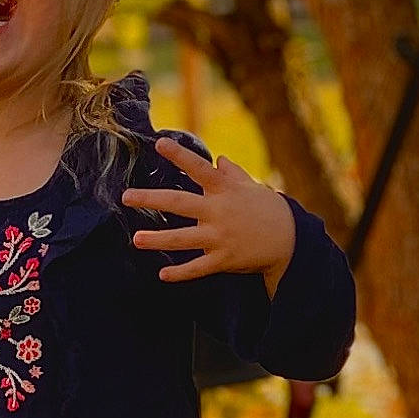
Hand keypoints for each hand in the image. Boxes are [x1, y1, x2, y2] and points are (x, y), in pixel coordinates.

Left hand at [122, 138, 295, 293]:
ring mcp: (221, 237)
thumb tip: (219, 159)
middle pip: (180, 203)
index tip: (160, 143)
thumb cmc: (268, 209)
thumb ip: (232, 174)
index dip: (179, 155)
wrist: (292, 241)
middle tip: (126, 197)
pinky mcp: (225, 259)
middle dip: (151, 199)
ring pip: (183, 239)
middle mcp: (219, 211)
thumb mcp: (252, 187)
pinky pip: (199, 267)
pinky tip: (163, 274)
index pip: (198, 168)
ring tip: (136, 239)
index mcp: (224, 190)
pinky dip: (181, 273)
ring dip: (159, 239)